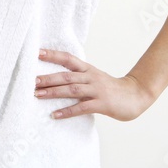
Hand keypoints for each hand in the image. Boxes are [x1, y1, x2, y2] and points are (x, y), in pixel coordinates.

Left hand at [34, 49, 154, 120]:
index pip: (68, 59)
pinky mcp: (101, 104)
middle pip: (66, 75)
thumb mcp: (95, 78)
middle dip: (48, 78)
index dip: (53, 55)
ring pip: (72, 89)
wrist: (136, 95)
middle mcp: (91, 77)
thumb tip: (56, 79)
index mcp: (88, 69)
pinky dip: (67, 111)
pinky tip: (55, 115)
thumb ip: (79, 77)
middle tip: (31, 81)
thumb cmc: (112, 88)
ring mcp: (97, 90)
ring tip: (37, 95)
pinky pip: (81, 107)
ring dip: (53, 92)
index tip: (37, 53)